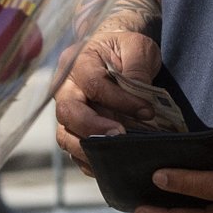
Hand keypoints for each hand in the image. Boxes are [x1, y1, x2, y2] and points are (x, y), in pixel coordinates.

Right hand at [55, 25, 163, 172]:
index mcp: (78, 62)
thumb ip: (138, 66)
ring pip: (65, 135)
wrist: (114, 52)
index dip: (120, 100)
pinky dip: (89, 161)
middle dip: (94, 128)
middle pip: (68, 113)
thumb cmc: (125, 48)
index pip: (94, 84)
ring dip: (89, 149)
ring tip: (116, 156)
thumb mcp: (137, 47)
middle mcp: (65, 87)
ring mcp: (66, 110)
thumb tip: (141, 95)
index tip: (148, 111)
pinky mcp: (72, 128)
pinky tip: (110, 165)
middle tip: (121, 136)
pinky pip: (73, 150)